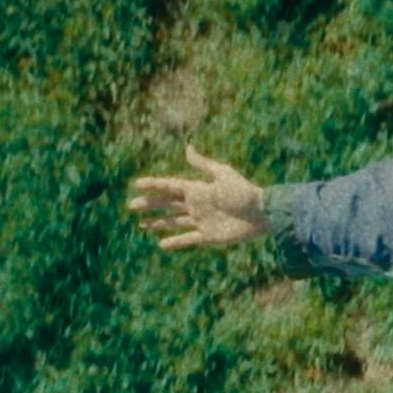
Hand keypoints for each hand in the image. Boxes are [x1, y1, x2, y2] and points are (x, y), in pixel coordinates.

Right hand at [125, 148, 267, 249]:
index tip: (136, 184)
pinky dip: (175, 242)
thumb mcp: (222, 174)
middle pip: (167, 205)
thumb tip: (187, 147)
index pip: (170, 186)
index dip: (153, 185)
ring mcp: (201, 221)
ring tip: (142, 225)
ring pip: (173, 222)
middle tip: (131, 206)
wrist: (261, 214)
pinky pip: (187, 239)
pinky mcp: (208, 236)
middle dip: (149, 205)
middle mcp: (196, 205)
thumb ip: (203, 164)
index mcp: (197, 189)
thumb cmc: (243, 192)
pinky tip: (161, 244)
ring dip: (157, 223)